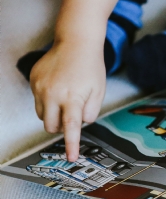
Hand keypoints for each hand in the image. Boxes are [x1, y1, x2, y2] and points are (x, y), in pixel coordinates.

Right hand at [30, 40, 105, 161]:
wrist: (76, 41)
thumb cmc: (90, 66)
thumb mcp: (99, 91)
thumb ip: (91, 112)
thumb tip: (80, 124)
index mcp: (72, 97)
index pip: (71, 128)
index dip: (71, 145)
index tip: (71, 157)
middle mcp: (53, 94)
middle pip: (50, 126)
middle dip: (61, 127)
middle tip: (72, 114)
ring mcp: (40, 87)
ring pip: (42, 115)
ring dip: (53, 114)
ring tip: (65, 98)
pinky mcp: (33, 80)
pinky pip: (37, 100)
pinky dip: (47, 100)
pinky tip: (58, 87)